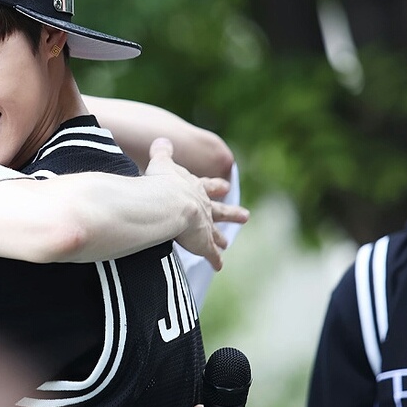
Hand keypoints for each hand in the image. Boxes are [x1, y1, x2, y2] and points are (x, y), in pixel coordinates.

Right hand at [145, 138, 248, 270]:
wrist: (168, 203)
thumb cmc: (162, 183)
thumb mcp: (161, 163)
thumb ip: (162, 152)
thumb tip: (161, 140)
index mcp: (194, 188)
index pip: (207, 187)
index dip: (215, 187)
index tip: (226, 187)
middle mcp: (203, 206)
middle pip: (220, 210)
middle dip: (231, 213)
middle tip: (245, 216)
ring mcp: (204, 226)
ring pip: (216, 233)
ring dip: (220, 238)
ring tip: (226, 243)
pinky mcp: (203, 243)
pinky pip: (210, 254)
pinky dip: (214, 260)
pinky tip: (219, 266)